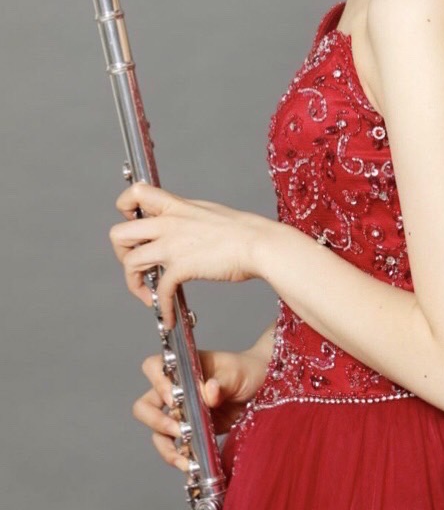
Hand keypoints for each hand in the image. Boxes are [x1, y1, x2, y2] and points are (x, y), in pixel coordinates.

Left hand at [109, 183, 273, 328]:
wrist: (260, 244)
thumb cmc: (243, 231)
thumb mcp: (209, 212)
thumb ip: (188, 217)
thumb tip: (181, 225)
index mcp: (176, 206)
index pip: (135, 193)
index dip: (124, 208)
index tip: (132, 222)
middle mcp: (168, 223)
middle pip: (118, 233)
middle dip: (121, 253)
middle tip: (136, 264)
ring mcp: (172, 245)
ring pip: (130, 262)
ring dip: (133, 283)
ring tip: (147, 294)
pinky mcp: (181, 267)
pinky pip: (159, 292)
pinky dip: (162, 308)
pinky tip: (169, 317)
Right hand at [133, 347, 269, 470]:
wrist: (262, 387)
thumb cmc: (246, 371)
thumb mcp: (236, 373)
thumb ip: (221, 382)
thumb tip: (209, 392)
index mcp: (184, 368)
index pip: (153, 368)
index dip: (157, 384)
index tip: (174, 398)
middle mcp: (177, 390)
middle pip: (145, 405)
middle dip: (156, 421)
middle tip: (178, 430)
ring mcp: (182, 413)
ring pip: (157, 431)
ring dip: (165, 446)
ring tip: (183, 458)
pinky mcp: (192, 432)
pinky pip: (175, 447)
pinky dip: (179, 457)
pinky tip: (191, 464)